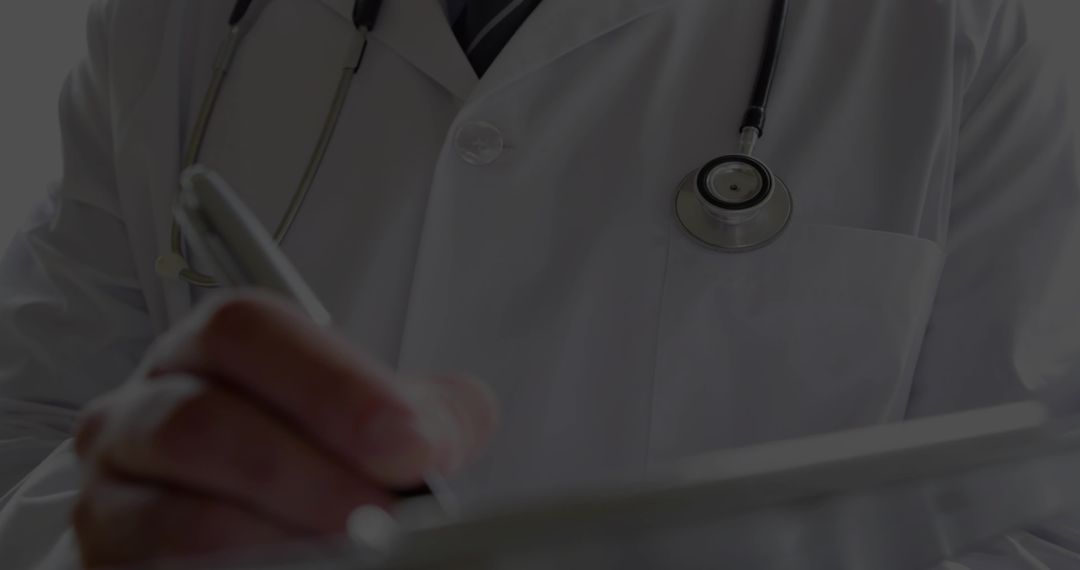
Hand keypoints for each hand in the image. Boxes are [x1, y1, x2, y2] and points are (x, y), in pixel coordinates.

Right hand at [72, 292, 497, 567]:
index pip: (247, 331)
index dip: (331, 385)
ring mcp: (112, 496)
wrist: (258, 528)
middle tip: (386, 516)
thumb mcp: (374, 421)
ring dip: (279, 541)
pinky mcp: (108, 565)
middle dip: (308, 473)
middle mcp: (143, 412)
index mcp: (210, 352)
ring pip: (178, 518)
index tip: (405, 440)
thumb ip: (422, 412)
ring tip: (353, 554)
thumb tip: (442, 436)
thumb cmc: (312, 462)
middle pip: (202, 422)